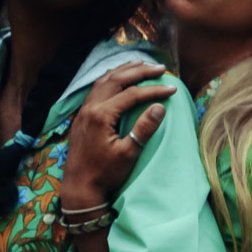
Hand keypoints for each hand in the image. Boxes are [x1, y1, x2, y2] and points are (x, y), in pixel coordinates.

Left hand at [59, 62, 176, 210]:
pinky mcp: (82, 117)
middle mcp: (90, 108)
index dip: (153, 89)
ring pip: (103, 81)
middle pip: (116, 80)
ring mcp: (84, 111)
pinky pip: (96, 89)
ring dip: (122, 71)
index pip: (131, 94)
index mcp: (101, 116)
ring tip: (139, 64)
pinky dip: (110, 79)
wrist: (79, 187)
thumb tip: (160, 107)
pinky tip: (117, 79)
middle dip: (139, 71)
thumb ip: (144, 129)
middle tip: (160, 68)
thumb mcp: (128, 154)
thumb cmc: (105, 173)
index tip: (172, 89)